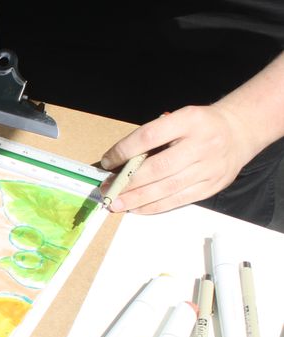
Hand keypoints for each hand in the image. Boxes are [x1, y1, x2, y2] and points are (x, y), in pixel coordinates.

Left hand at [100, 105, 254, 214]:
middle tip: (107, 189)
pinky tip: (137, 208)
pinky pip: (178, 199)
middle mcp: (202, 143)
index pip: (149, 136)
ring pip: (167, 188)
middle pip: (158, 167)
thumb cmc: (199, 126)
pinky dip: (154, 206)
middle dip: (128, 181)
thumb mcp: (178, 119)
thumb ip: (153, 138)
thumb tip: (118, 163)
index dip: (124, 151)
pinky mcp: (212, 185)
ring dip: (137, 198)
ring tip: (117, 203)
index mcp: (190, 120)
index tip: (107, 162)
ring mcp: (209, 167)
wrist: (238, 132)